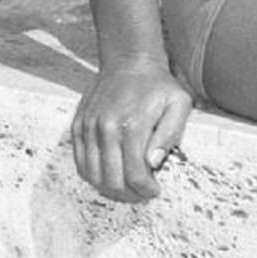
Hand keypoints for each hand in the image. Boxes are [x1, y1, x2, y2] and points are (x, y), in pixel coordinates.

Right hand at [71, 60, 191, 202]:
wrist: (129, 62)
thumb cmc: (157, 86)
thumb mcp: (178, 104)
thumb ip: (170, 135)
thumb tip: (154, 163)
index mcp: (133, 125)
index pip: (134, 174)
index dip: (145, 190)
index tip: (154, 191)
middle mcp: (106, 128)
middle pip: (111, 180)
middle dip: (129, 195)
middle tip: (141, 193)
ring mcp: (89, 128)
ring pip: (92, 175)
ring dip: (109, 188)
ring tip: (126, 186)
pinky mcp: (78, 126)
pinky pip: (80, 162)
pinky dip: (93, 175)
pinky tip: (109, 173)